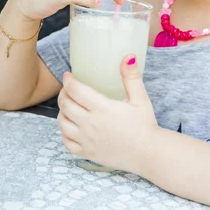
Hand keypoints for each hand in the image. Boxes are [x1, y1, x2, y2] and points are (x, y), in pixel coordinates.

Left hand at [58, 55, 158, 172]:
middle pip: (65, 105)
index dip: (68, 80)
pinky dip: (64, 133)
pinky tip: (71, 127)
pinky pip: (67, 142)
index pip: (75, 90)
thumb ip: (131, 77)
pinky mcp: (87, 153)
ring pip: (62, 123)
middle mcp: (90, 124)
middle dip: (63, 93)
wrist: (148, 153)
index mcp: (102, 108)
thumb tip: (128, 56)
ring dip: (62, 112)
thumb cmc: (145, 125)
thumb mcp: (140, 98)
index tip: (68, 76)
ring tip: (69, 106)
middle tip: (68, 89)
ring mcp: (87, 140)